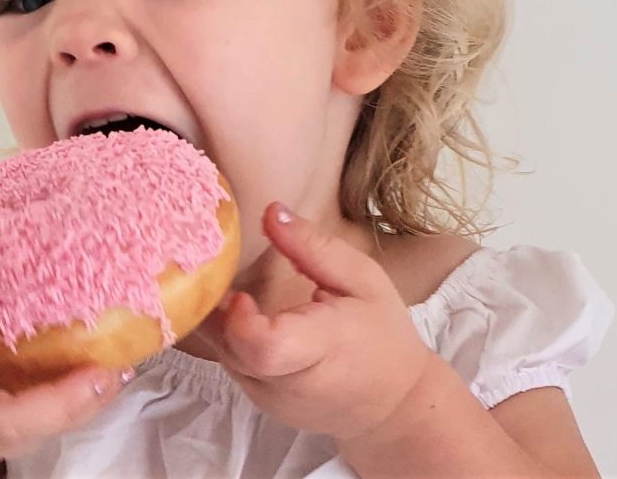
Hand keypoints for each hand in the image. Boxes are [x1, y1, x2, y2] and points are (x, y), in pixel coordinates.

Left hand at [196, 202, 432, 440]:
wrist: (394, 404)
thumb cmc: (382, 334)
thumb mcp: (362, 278)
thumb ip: (313, 246)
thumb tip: (271, 211)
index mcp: (323, 346)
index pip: (265, 347)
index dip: (242, 320)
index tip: (243, 294)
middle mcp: (291, 382)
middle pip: (232, 350)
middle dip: (222, 313)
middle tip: (232, 284)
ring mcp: (272, 400)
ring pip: (224, 357)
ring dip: (225, 325)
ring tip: (243, 300)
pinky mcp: (261, 404)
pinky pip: (232, 366)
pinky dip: (232, 342)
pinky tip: (250, 322)